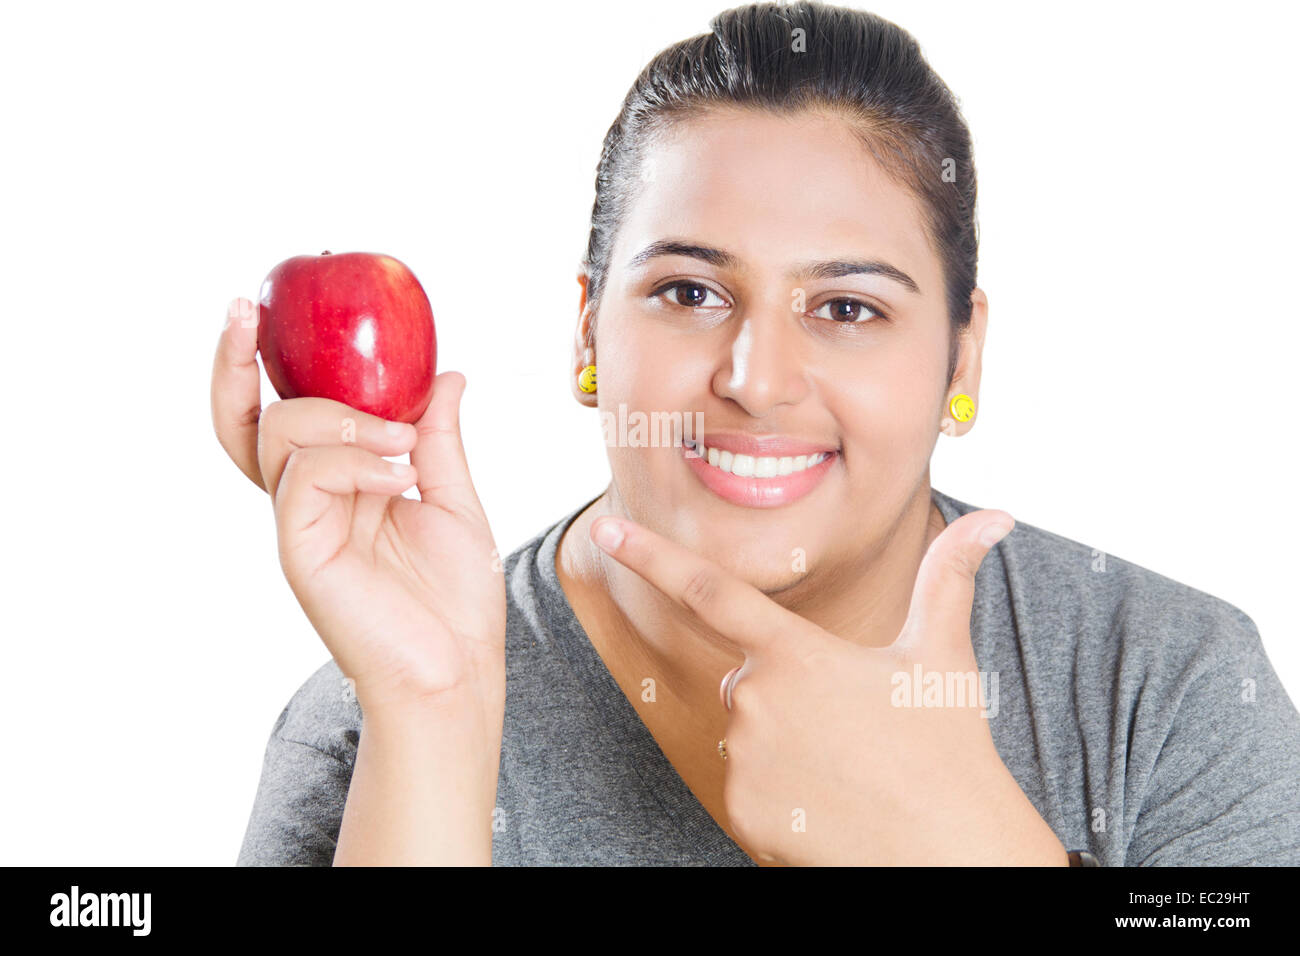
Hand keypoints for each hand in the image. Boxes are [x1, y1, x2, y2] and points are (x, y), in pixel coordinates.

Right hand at [211, 298, 505, 715]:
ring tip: (403, 444)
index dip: (253, 367)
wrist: (457, 667)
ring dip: (345, 419)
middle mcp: (306, 500)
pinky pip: (307, 476)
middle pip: (249, 421)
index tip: (254, 311)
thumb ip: (438, 436)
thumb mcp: (452, 496)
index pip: (278, 416)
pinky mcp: (302, 550)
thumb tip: (447, 373)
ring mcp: (300, 524)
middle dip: (235, 362)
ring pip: (281, 434)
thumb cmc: (453, 596)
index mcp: (334, 485)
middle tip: (248, 316)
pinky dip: (355, 459)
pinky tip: (398, 474)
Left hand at [589, 508, 1067, 865]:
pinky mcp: (741, 813)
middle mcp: (758, 700)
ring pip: (747, 733)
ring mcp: (745, 760)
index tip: (605, 529)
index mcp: (797, 652)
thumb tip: (996, 516)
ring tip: (845, 767)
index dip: (651, 555)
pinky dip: (780, 791)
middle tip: (847, 724)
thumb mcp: (942, 655)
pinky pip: (747, 787)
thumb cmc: (948, 749)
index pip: (708, 590)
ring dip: (783, 743)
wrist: (951, 853)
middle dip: (784, 690)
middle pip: (747, 676)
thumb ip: (949, 577)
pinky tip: (828, 803)